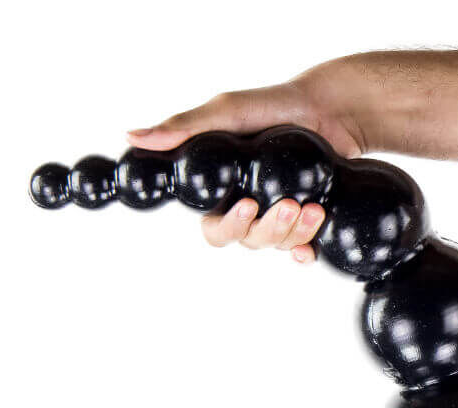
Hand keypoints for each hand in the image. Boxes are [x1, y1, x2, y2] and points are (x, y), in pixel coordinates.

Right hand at [126, 68, 363, 263]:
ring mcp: (278, 217)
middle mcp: (249, 209)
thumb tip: (132, 137)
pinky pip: (303, 249)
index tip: (248, 206)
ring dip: (295, 232)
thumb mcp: (226, 112)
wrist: (325, 107)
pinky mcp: (306, 220)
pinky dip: (308, 250)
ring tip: (312, 208)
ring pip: (278, 244)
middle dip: (270, 229)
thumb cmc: (271, 107)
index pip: (214, 228)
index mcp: (224, 191)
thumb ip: (183, 128)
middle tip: (289, 206)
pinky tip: (314, 243)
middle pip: (249, 241)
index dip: (229, 226)